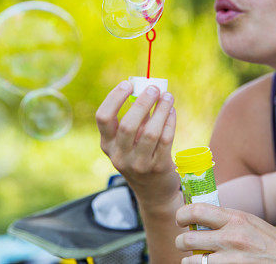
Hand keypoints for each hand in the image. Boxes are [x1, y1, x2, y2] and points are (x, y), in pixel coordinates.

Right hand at [95, 81, 179, 205]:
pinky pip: (165, 140)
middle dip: (142, 103)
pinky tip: (172, 111)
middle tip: (154, 89)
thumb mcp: (130, 141)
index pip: (103, 117)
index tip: (128, 84)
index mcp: (107, 144)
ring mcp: (138, 164)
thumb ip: (135, 117)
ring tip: (168, 97)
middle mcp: (119, 156)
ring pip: (150, 133)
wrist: (154, 192)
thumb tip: (147, 88)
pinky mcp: (158, 168)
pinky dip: (170, 122)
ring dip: (160, 110)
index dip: (115, 98)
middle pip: (128, 125)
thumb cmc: (141, 155)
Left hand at [175, 204, 275, 262]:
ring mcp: (231, 261)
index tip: (180, 220)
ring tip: (197, 259)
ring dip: (191, 260)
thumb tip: (199, 216)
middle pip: (187, 239)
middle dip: (182, 242)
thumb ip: (227, 220)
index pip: (195, 210)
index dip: (181, 215)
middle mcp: (231, 238)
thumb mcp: (251, 223)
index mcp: (236, 218)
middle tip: (185, 243)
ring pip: (191, 261)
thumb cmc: (273, 244)